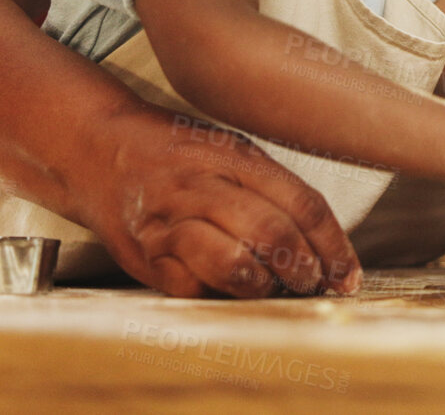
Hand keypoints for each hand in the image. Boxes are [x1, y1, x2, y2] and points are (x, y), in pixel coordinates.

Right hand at [71, 105, 360, 298]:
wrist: (98, 149)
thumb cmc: (177, 153)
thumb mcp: (229, 150)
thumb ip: (272, 189)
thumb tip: (324, 248)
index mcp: (233, 155)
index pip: (301, 204)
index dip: (334, 246)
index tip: (347, 275)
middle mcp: (202, 186)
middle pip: (273, 235)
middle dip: (305, 270)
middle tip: (313, 285)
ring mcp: (170, 222)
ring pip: (235, 265)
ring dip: (266, 287)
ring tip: (275, 288)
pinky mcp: (144, 255)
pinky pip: (194, 288)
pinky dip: (221, 296)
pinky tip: (230, 291)